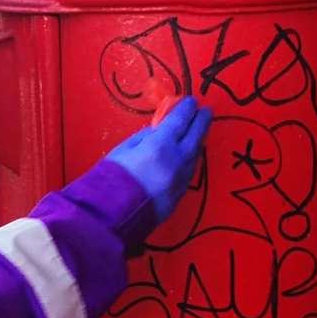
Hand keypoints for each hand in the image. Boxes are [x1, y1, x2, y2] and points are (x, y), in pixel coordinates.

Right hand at [106, 97, 212, 221]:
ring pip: (195, 153)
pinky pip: (189, 169)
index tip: (190, 101)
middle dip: (201, 121)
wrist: (112, 216)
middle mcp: (177, 160)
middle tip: (205, 111)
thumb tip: (157, 133)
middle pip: (195, 135)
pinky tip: (188, 154)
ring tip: (197, 131)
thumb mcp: (123, 149)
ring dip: (197, 140)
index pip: (179, 120)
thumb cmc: (111, 178)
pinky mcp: (180, 194)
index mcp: (160, 145)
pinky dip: (190, 158)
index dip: (186, 108)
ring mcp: (181, 179)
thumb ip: (144, 138)